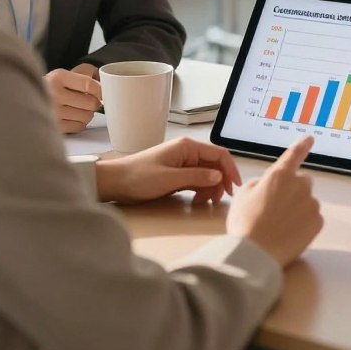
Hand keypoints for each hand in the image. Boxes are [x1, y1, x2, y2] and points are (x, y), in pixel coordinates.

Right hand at [45, 63, 101, 132]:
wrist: (25, 101)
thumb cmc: (50, 89)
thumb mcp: (63, 75)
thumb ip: (84, 76)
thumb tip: (104, 86)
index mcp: (58, 77)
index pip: (89, 85)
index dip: (100, 90)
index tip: (100, 93)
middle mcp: (54, 94)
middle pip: (91, 103)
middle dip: (93, 103)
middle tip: (88, 102)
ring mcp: (53, 112)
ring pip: (87, 116)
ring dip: (87, 113)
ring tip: (77, 109)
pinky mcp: (54, 127)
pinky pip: (79, 126)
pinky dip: (80, 123)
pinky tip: (72, 117)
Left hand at [96, 137, 242, 204]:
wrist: (114, 182)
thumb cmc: (139, 177)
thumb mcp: (169, 179)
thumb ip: (196, 178)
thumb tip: (219, 177)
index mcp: (188, 147)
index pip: (219, 154)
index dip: (230, 169)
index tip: (235, 186)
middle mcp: (187, 152)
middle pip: (215, 165)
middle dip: (220, 182)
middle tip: (217, 199)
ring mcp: (182, 162)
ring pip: (207, 174)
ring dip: (210, 188)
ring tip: (204, 202)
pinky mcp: (177, 173)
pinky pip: (196, 180)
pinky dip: (200, 190)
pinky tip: (196, 200)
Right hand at [227, 136, 322, 267]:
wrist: (255, 254)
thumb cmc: (245, 224)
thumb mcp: (243, 195)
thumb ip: (259, 183)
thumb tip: (267, 185)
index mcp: (280, 175)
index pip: (294, 154)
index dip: (302, 145)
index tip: (310, 138)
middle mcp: (300, 185)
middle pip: (302, 181)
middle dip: (293, 190)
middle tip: (277, 208)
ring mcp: (311, 204)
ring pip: (307, 201)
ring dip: (298, 208)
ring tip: (279, 226)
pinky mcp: (318, 222)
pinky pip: (312, 219)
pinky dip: (304, 224)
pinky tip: (288, 234)